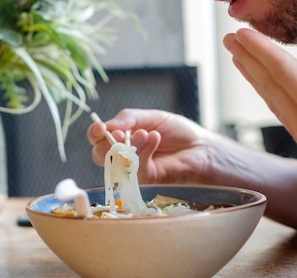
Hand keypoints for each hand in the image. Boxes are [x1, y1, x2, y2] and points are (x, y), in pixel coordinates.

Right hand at [87, 109, 212, 183]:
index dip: (95, 133)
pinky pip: (135, 168)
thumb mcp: (152, 117)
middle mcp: (124, 154)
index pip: (98, 138)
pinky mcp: (146, 180)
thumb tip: (108, 125)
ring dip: (129, 145)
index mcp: (122, 137)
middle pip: (100, 154)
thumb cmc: (178, 132)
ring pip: (116, 163)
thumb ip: (129, 118)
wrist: (201, 147)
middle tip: (120, 133)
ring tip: (146, 133)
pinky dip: (144, 151)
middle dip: (107, 143)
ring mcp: (134, 169)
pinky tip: (155, 139)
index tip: (100, 127)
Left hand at [223, 14, 296, 236]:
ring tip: (240, 60)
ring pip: (276, 106)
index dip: (263, 49)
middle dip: (249, 60)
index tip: (240, 31)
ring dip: (256, 80)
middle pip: (271, 89)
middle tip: (227, 37)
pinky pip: (287, 119)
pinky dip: (273, 98)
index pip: (285, 74)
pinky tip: (274, 95)